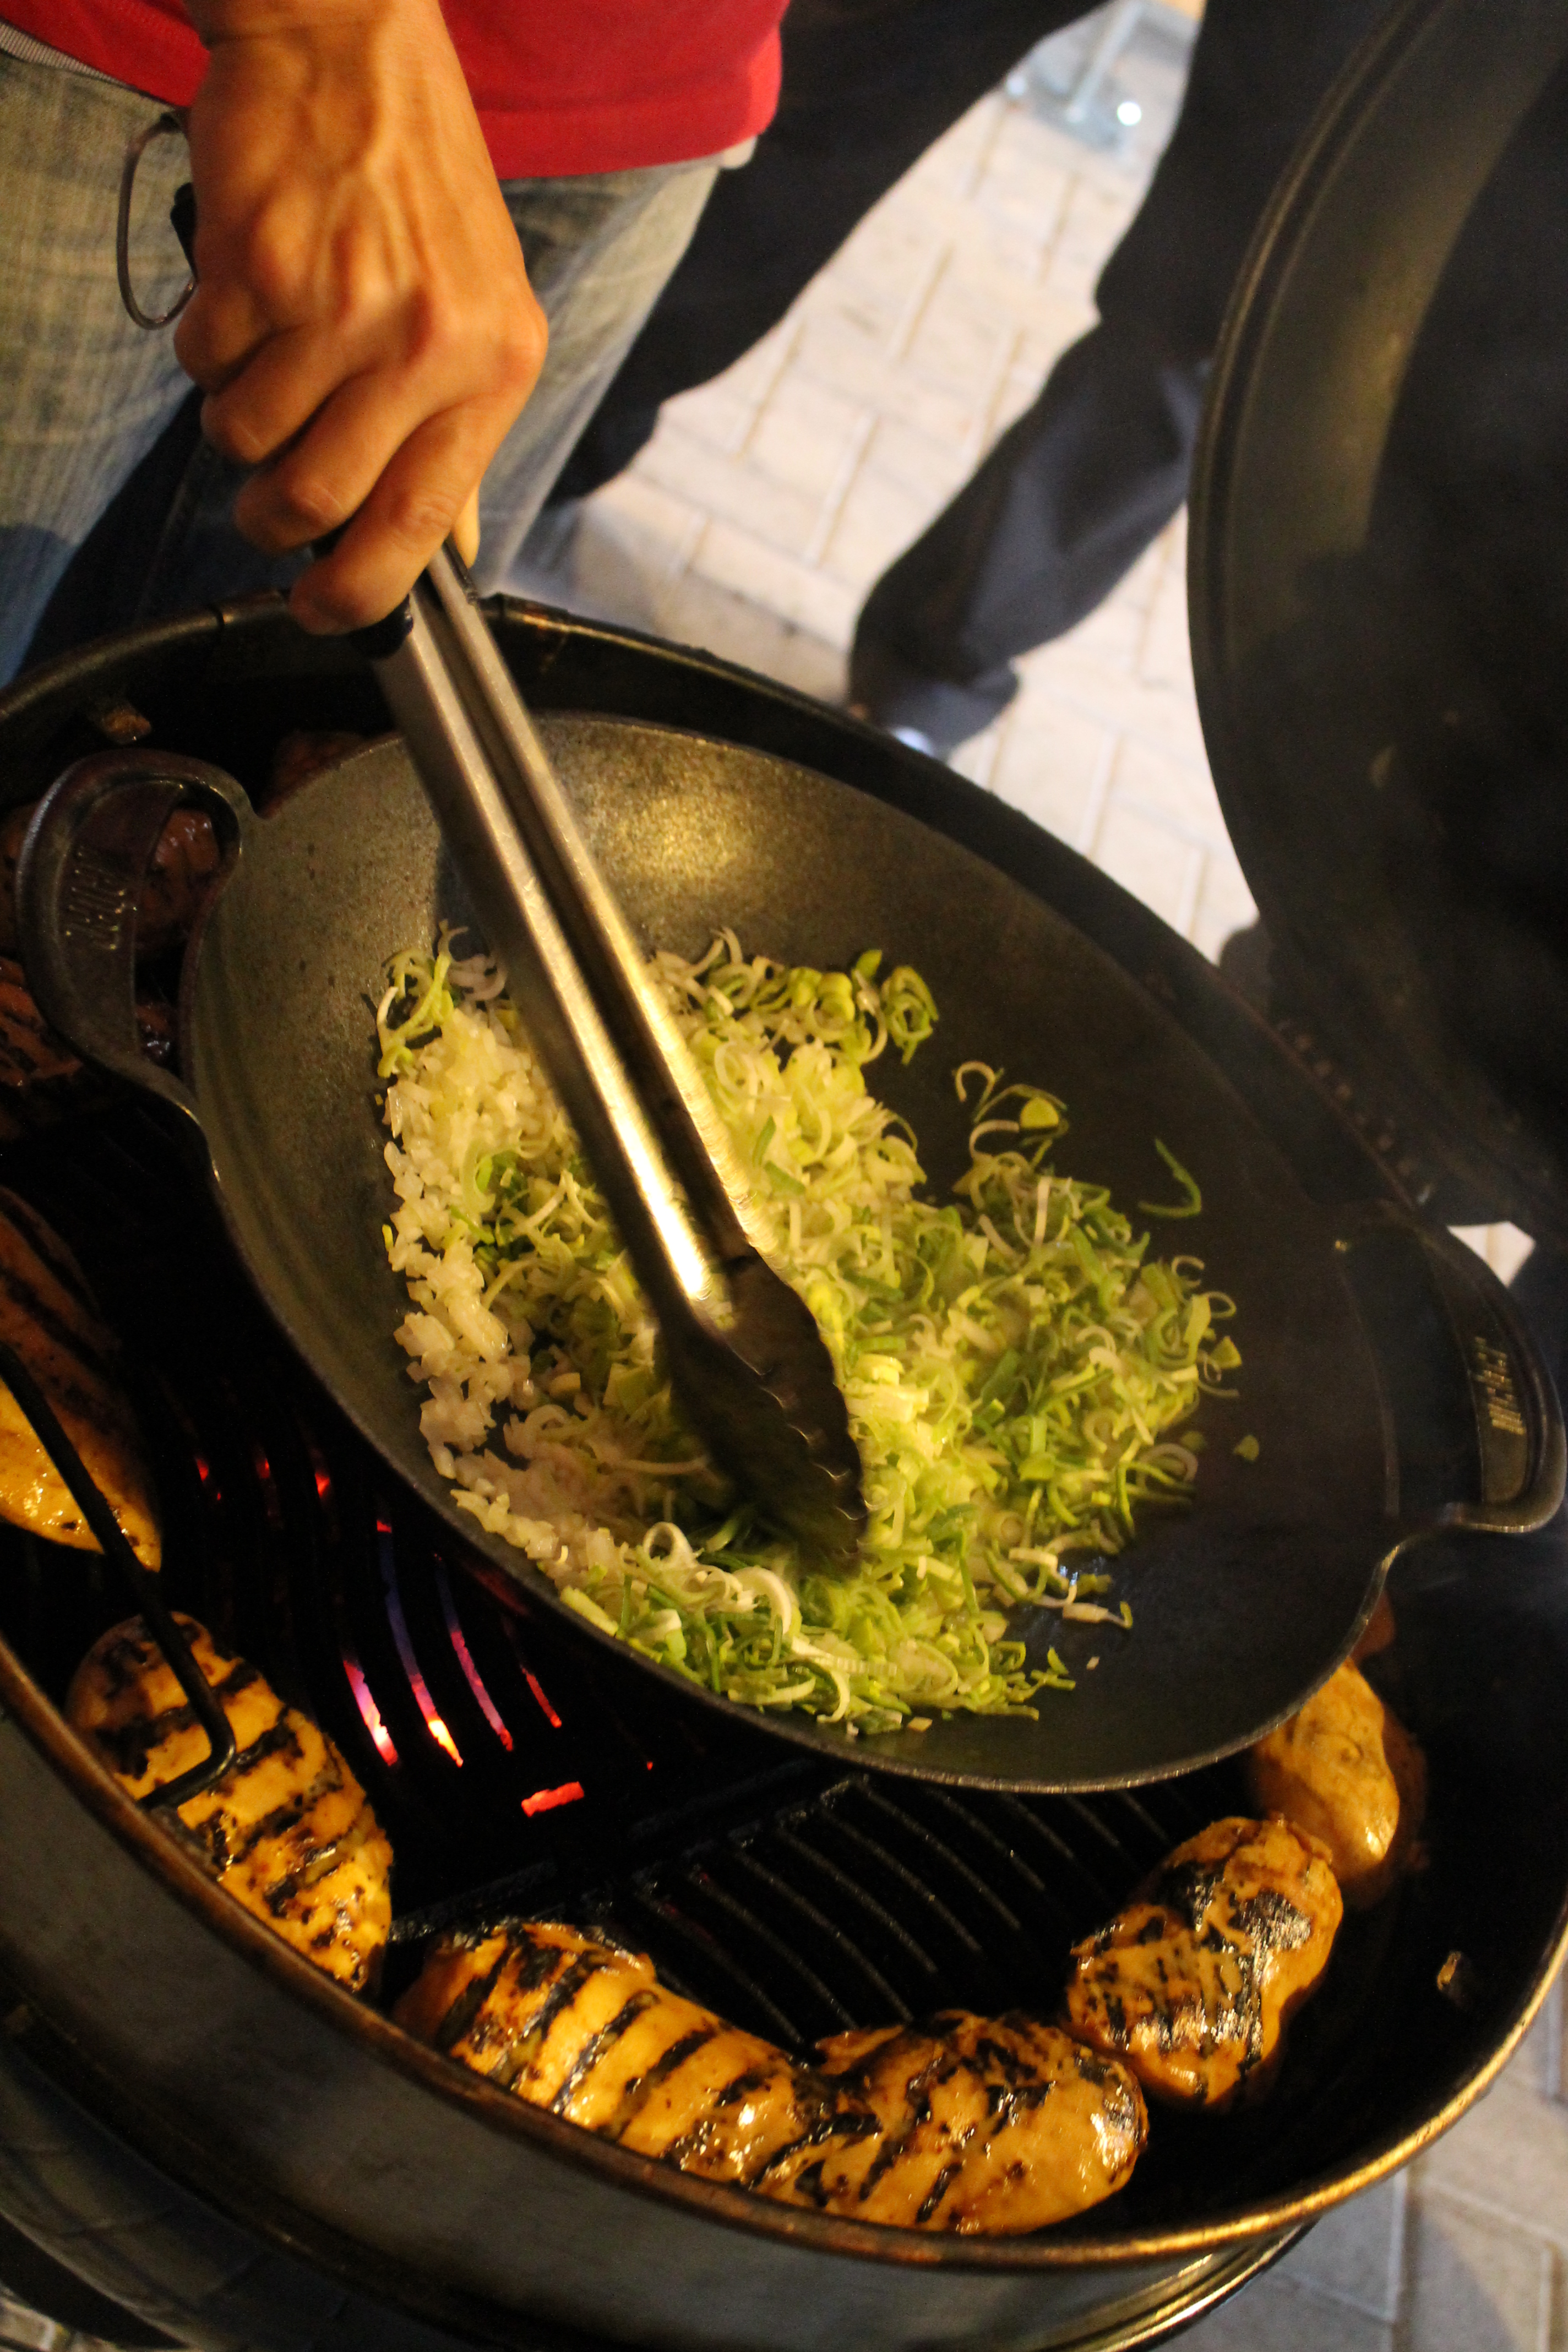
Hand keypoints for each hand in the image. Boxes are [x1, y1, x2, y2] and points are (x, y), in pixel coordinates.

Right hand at [174, 0, 543, 629]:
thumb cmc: (417, 182)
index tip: (321, 611)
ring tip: (268, 352)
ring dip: (237, 415)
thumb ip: (459, 433)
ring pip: (246, 436)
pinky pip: (203, 362)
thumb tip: (450, 551)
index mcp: (494, 367)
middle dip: (271, 515)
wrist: (351, 41)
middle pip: (314, 498)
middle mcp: (426, 342)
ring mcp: (340, 303)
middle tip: (264, 493)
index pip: (422, 527)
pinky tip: (244, 295)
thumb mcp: (482, 310)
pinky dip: (207, 344)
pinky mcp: (258, 265)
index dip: (358, 592)